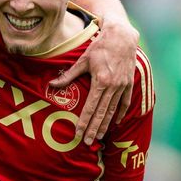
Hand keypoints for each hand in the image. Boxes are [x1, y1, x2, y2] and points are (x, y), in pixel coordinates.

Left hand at [50, 18, 138, 144]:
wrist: (122, 37)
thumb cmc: (99, 47)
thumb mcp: (82, 60)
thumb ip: (68, 75)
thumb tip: (52, 85)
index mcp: (100, 81)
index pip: (90, 107)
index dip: (84, 122)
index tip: (79, 134)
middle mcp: (113, 86)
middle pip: (102, 113)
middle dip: (94, 129)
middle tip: (88, 142)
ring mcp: (123, 86)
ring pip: (113, 111)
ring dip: (106, 125)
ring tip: (100, 137)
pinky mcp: (129, 84)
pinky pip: (125, 103)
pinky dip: (120, 113)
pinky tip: (115, 122)